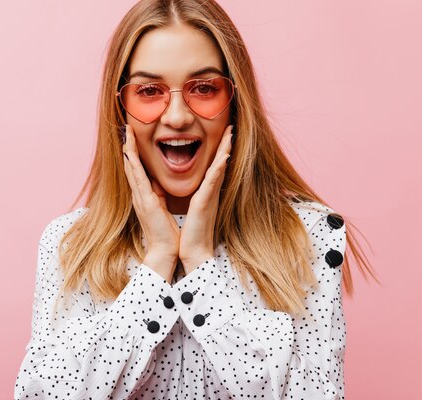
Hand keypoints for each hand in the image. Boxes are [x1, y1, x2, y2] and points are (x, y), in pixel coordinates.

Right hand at [122, 124, 179, 282]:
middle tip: (125, 129)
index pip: (135, 170)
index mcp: (143, 196)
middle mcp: (138, 195)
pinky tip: (131, 153)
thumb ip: (156, 194)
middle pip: (130, 165)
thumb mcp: (160, 207)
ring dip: (129, 150)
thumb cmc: (165, 231)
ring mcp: (140, 198)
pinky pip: (139, 179)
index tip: (132, 137)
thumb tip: (155, 182)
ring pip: (131, 169)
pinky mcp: (146, 202)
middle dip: (128, 146)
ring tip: (127, 134)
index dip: (132, 153)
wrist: (165, 250)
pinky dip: (134, 164)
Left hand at [179, 124, 232, 273]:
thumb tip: (190, 185)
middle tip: (230, 126)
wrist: (193, 251)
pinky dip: (218, 169)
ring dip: (225, 150)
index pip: (213, 165)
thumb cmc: (191, 232)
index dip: (218, 149)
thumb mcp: (190, 207)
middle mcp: (211, 191)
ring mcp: (210, 196)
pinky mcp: (205, 202)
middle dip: (225, 143)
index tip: (222, 133)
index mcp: (205, 191)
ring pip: (219, 168)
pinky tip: (223, 157)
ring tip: (230, 133)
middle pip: (220, 162)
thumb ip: (193, 194)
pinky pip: (213, 182)